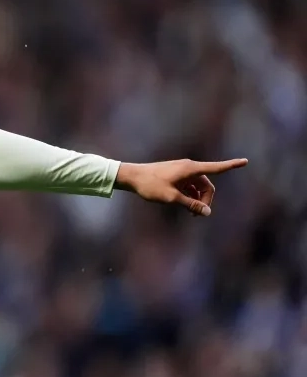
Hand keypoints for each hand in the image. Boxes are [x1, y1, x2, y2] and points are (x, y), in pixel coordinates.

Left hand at [114, 158, 248, 216]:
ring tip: (190, 212)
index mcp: (190, 169)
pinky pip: (190, 185)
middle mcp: (189, 167)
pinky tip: (184, 205)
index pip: (216, 168)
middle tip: (198, 214)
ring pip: (198, 186)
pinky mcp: (176, 175)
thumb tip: (207, 212)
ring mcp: (182, 170)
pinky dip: (190, 194)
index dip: (231, 166)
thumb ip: (191, 205)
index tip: (245, 161)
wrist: (132, 177)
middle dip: (206, 199)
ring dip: (198, 198)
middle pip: (207, 184)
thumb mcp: (171, 198)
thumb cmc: (150, 185)